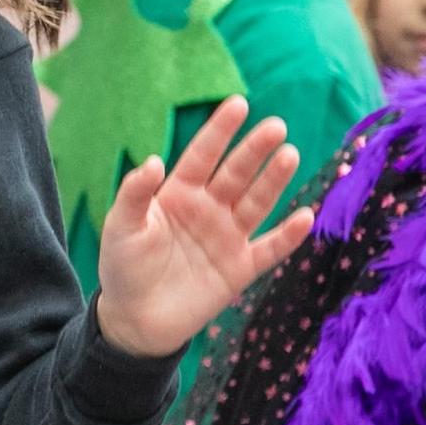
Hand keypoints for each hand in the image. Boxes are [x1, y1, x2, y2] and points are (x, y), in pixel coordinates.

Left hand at [93, 97, 312, 358]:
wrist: (135, 321)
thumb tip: (154, 161)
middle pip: (236, 173)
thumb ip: (134, 194)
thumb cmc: (123, 268)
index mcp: (178, 194)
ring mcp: (226, 237)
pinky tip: (305, 216)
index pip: (203, 155)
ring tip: (290, 154)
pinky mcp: (240, 269)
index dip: (220, 130)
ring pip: (256, 202)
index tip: (239, 104)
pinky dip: (288, 236)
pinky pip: (269, 249)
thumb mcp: (120, 227)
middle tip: (276, 126)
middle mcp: (207, 209)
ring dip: (273, 180)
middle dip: (255, 150)